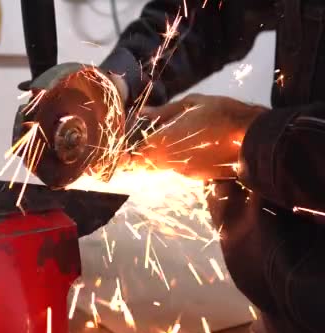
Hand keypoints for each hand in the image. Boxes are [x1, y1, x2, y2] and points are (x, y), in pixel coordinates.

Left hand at [136, 94, 266, 179]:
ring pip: (163, 169)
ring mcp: (185, 174)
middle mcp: (169, 164)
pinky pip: (181, 170)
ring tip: (175, 140)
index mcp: (161, 145)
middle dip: (143, 157)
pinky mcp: (199, 178)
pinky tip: (191, 147)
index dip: (127, 154)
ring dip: (162, 158)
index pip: (133, 157)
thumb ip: (163, 112)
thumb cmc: (221, 114)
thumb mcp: (191, 104)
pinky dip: (180, 161)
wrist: (255, 138)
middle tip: (148, 141)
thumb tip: (142, 112)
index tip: (128, 145)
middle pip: (146, 167)